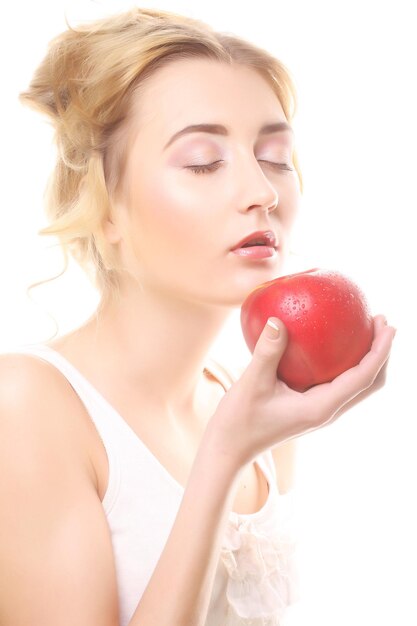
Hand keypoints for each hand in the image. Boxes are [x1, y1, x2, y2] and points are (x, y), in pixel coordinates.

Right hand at [209, 314, 395, 466]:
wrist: (231, 448)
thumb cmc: (239, 421)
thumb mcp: (251, 384)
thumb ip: (266, 352)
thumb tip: (277, 319)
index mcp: (321, 407)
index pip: (363, 377)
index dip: (380, 351)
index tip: (387, 324)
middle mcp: (328, 410)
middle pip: (370, 382)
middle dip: (381, 352)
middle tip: (378, 320)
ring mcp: (321, 410)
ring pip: (358, 385)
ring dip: (368, 358)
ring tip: (365, 328)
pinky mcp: (311, 407)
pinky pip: (339, 383)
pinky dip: (348, 363)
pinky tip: (332, 344)